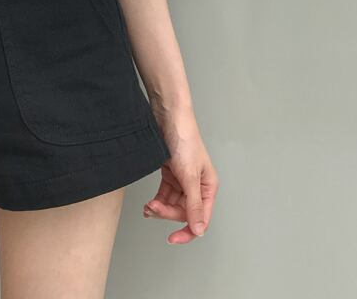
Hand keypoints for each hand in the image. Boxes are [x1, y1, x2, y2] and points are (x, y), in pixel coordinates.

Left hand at [143, 107, 218, 243]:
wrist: (168, 116)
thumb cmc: (184, 140)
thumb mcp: (189, 176)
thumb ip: (194, 205)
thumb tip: (199, 230)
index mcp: (208, 187)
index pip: (200, 218)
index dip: (187, 231)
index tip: (172, 239)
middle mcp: (197, 185)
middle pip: (183, 212)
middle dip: (167, 213)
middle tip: (153, 208)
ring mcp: (183, 179)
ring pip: (173, 203)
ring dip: (160, 208)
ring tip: (148, 206)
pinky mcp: (170, 172)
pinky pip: (165, 193)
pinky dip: (157, 199)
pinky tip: (149, 203)